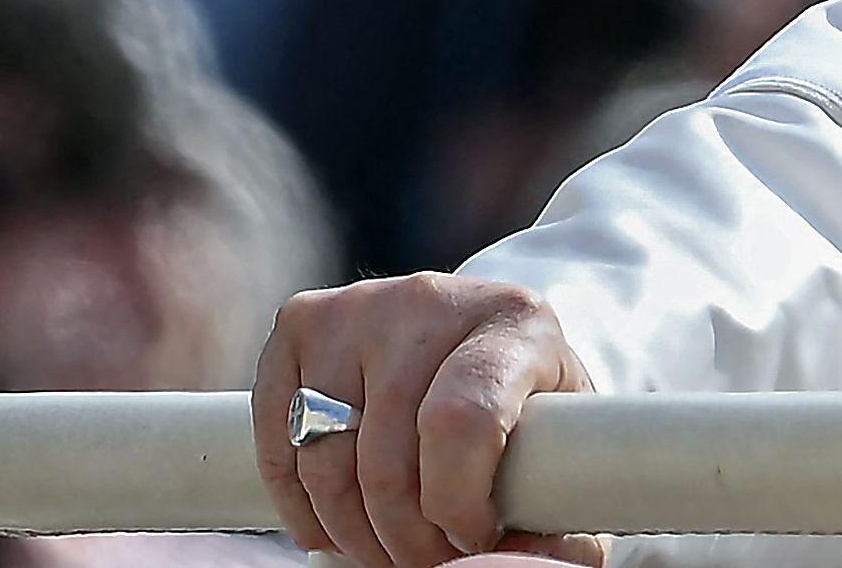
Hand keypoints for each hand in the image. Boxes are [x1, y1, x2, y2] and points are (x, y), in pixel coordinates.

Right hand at [253, 274, 599, 567]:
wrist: (484, 337)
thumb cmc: (527, 409)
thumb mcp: (561, 453)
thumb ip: (554, 519)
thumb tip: (516, 566)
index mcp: (516, 323)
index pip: (462, 421)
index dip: (455, 502)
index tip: (471, 538)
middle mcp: (433, 300)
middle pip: (387, 457)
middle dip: (404, 536)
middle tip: (427, 555)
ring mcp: (361, 307)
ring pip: (326, 459)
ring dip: (352, 530)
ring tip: (387, 545)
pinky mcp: (303, 322)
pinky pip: (280, 441)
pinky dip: (299, 502)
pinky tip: (333, 525)